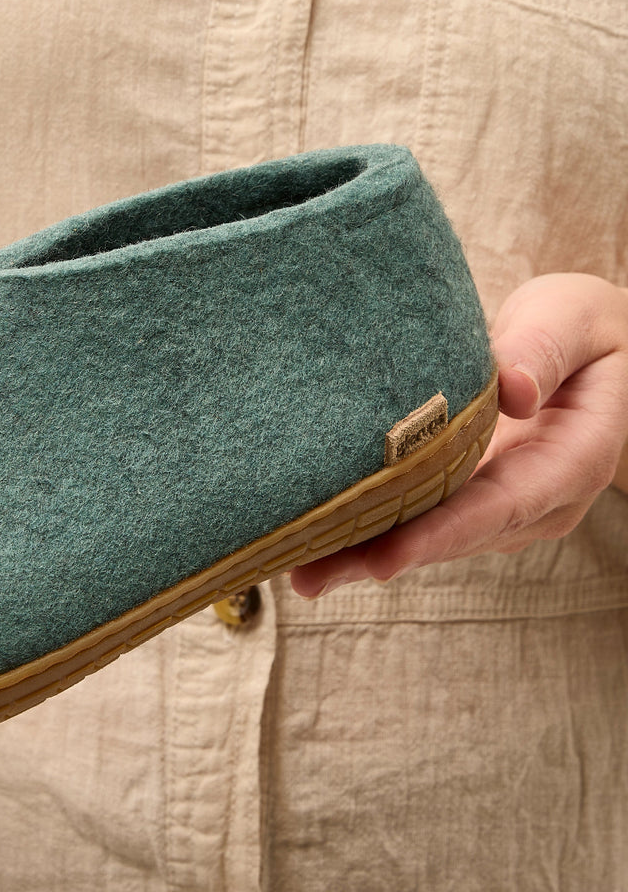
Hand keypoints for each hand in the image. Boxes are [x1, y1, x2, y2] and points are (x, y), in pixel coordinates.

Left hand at [290, 273, 627, 597]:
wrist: (594, 350)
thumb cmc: (581, 328)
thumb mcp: (571, 317)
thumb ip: (543, 349)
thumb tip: (513, 391)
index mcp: (574, 458)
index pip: (503, 504)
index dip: (442, 533)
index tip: (386, 556)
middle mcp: (539, 499)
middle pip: (454, 537)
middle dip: (382, 556)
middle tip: (311, 573)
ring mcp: (502, 508)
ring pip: (430, 538)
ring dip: (363, 555)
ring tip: (298, 569)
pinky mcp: (468, 499)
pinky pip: (418, 521)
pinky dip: (368, 534)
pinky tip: (313, 547)